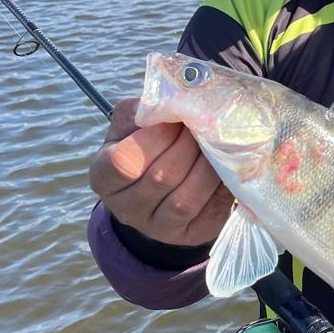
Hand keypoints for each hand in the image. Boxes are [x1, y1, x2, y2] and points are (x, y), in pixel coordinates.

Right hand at [88, 96, 233, 246]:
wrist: (160, 192)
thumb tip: (170, 97)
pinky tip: (229, 168)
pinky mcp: (189, 235)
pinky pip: (211, 212)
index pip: (123, 162)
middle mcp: (125, 208)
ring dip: (209, 168)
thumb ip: (143, 110)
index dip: (155, 138)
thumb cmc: (146, 148)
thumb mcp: (133, 126)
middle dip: (190, 147)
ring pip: (186, 199)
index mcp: (103, 177)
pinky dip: (224, 187)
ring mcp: (157, 227)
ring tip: (219, 145)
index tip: (176, 119)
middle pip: (161, 177)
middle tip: (206, 125)